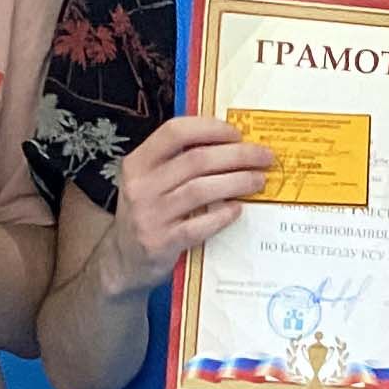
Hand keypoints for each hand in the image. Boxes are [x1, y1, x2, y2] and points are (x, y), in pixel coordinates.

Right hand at [92, 113, 277, 295]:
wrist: (124, 260)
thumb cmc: (148, 213)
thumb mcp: (150, 181)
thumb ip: (178, 161)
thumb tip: (230, 141)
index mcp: (138, 162)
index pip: (175, 132)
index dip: (210, 128)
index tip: (237, 133)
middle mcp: (140, 186)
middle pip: (196, 160)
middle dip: (237, 155)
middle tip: (264, 156)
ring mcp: (149, 216)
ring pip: (201, 190)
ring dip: (237, 182)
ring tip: (259, 180)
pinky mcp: (161, 243)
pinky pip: (199, 225)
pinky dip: (223, 215)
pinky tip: (238, 209)